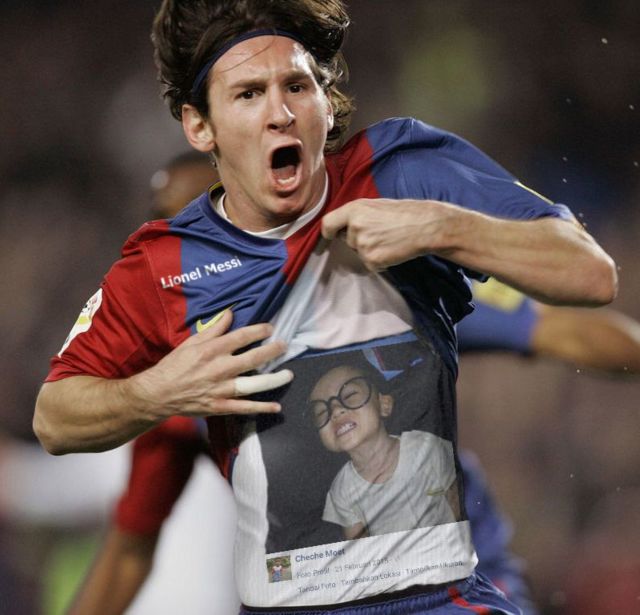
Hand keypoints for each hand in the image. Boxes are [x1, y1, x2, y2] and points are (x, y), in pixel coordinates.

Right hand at [129, 310, 291, 417]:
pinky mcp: (220, 407)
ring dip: (274, 379)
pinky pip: (244, 408)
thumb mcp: (191, 342)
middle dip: (273, 351)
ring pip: (254, 384)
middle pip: (254, 358)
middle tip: (285, 346)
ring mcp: (221, 389)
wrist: (158, 394)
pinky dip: (261, 408)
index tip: (271, 328)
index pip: (242, 337)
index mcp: (212, 350)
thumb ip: (214, 329)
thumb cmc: (174, 365)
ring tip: (289, 374)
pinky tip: (276, 406)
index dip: (259, 331)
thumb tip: (230, 313)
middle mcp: (219, 369)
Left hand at [321, 198, 453, 269]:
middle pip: (347, 240)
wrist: (425, 226)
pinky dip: (380, 262)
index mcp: (354, 209)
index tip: (331, 235)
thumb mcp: (375, 205)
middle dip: (359, 240)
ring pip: (359, 253)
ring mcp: (362, 245)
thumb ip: (357, 214)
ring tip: (389, 240)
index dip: (328, 232)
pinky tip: (392, 250)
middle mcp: (354, 227)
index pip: (328, 224)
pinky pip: (370, 265)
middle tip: (380, 233)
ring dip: (371, 251)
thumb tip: (342, 226)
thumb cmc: (404, 213)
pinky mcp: (372, 261)